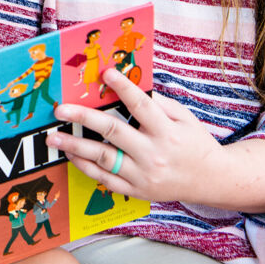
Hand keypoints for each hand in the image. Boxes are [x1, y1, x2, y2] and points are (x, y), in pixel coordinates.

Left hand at [46, 68, 226, 204]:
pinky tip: (71, 156)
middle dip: (84, 118)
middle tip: (61, 109)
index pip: (141, 105)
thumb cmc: (195, 143)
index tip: (105, 73)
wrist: (211, 180)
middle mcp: (154, 154)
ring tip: (54, 137)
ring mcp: (144, 175)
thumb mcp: (185, 118)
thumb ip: (159, 104)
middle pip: (114, 131)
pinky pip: (106, 179)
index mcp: (168, 131)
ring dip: (76, 147)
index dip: (122, 87)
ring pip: (104, 158)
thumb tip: (130, 86)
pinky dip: (86, 168)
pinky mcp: (137, 190)